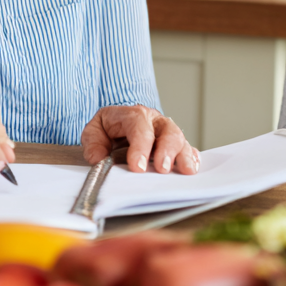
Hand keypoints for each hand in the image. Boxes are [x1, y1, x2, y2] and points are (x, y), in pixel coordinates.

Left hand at [81, 105, 198, 174]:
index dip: (140, 145)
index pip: (139, 125)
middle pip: (167, 130)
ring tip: (185, 170)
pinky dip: (192, 158)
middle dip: (166, 150)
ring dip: (183, 155)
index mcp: (133, 114)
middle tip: (162, 169)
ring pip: (180, 139)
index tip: (137, 167)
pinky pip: (188, 149)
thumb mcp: (94, 131)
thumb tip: (98, 159)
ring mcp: (167, 133)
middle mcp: (155, 122)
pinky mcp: (175, 146)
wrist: (120, 124)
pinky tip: (192, 166)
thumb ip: (93, 142)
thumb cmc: (109, 129)